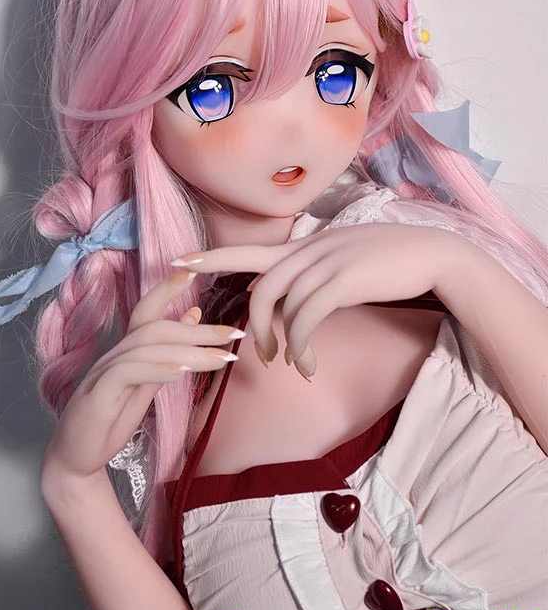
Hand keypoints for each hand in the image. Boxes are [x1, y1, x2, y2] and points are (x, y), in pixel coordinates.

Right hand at [40, 268, 244, 487]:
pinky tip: (180, 372)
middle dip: (198, 331)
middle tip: (234, 335)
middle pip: (155, 329)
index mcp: (125, 352)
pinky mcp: (97, 396)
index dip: (167, 289)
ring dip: (187, 352)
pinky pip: (127, 373)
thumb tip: (192, 315)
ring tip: (219, 359)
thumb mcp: (145, 383)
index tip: (196, 272)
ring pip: (146, 348)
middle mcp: (112, 356)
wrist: (76, 460)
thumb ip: (167, 353)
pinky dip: (156, 369)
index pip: (145, 311)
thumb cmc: (110, 420)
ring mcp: (102, 374)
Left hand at [171, 224, 459, 378]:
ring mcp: (325, 263)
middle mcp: (308, 251)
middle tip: (262, 355)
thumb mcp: (343, 259)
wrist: (431, 255)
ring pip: (281, 305)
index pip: (248, 249)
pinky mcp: (343, 281)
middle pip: (259, 287)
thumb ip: (312, 273)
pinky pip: (306, 318)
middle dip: (253, 327)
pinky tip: (308, 363)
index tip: (178, 261)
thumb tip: (288, 297)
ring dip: (279, 342)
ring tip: (290, 363)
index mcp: (304, 246)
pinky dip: (301, 345)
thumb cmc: (388, 262)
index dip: (211, 256)